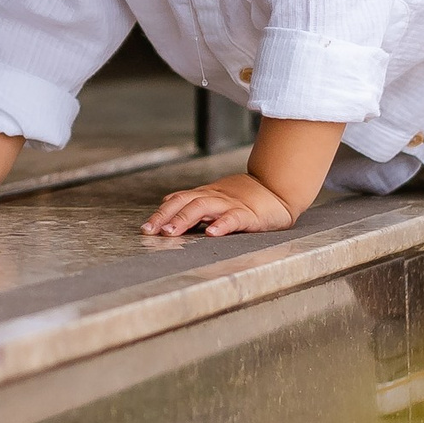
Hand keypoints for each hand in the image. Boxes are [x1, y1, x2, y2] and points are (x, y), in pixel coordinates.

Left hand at [143, 172, 296, 236]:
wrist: (278, 189)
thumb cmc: (246, 197)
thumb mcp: (216, 197)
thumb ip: (194, 201)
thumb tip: (168, 203)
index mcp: (206, 195)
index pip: (178, 200)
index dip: (161, 213)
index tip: (145, 228)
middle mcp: (214, 198)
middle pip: (184, 202)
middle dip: (165, 217)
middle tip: (150, 231)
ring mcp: (230, 205)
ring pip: (203, 207)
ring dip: (184, 219)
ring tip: (171, 232)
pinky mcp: (249, 215)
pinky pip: (233, 218)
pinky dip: (221, 224)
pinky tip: (211, 233)